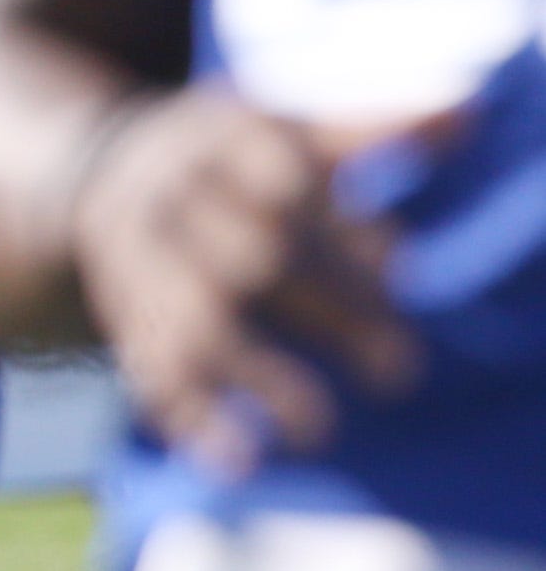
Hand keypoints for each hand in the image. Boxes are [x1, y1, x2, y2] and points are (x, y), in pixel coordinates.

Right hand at [70, 86, 421, 468]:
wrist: (100, 169)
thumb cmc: (231, 156)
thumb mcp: (286, 124)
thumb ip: (373, 127)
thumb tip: (470, 111)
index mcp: (218, 141)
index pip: (286, 185)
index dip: (342, 230)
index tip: (398, 268)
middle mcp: (171, 199)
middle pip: (253, 259)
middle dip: (332, 314)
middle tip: (402, 371)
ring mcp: (137, 261)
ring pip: (195, 323)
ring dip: (257, 379)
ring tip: (318, 431)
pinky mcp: (121, 312)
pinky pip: (147, 369)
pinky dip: (189, 418)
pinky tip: (236, 459)